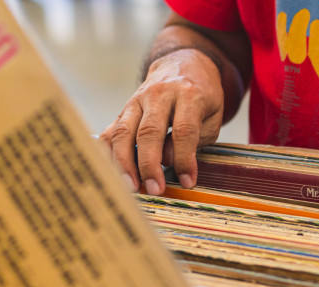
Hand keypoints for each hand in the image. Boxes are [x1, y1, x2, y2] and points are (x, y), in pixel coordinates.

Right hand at [99, 49, 223, 194]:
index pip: (184, 130)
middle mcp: (159, 95)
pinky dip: (107, 152)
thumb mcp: (211, 115)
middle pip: (149, 132)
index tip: (187, 182)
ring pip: (123, 131)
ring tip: (130, 187)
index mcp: (188, 95)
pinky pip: (109, 131)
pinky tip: (111, 172)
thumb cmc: (202, 96)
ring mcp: (137, 100)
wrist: (183, 64)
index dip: (184, 159)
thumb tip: (168, 161)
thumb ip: (195, 138)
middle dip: (150, 165)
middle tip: (153, 190)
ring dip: (124, 162)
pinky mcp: (124, 108)